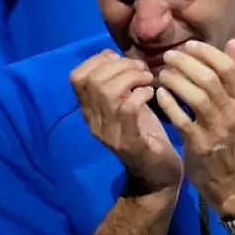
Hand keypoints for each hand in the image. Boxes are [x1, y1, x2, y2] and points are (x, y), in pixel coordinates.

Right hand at [71, 50, 182, 193]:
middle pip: (93, 80)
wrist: (157, 178)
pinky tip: (151, 95)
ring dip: (132, 78)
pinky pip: (128, 109)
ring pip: (108, 91)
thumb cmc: (145, 137)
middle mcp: (94, 122)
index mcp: (90, 111)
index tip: (121, 61)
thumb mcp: (126, 105)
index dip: (98, 60)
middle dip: (120, 66)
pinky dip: (141, 94)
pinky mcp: (129, 143)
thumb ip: (117, 83)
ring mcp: (110, 134)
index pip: (77, 77)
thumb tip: (112, 55)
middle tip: (141, 70)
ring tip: (147, 80)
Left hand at [155, 40, 234, 215]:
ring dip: (176, 81)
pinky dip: (169, 104)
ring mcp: (216, 130)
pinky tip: (159, 94)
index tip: (189, 45)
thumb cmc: (230, 138)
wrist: (231, 180)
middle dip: (186, 63)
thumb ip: (234, 76)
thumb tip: (232, 43)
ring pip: (196, 97)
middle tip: (168, 56)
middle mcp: (232, 113)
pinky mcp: (199, 145)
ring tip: (162, 74)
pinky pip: (182, 120)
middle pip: (210, 79)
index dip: (208, 52)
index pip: (229, 68)